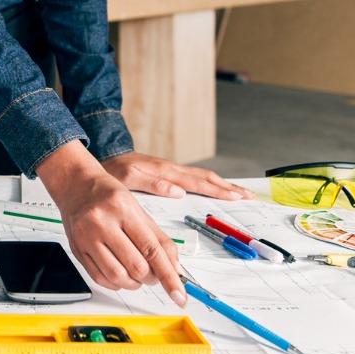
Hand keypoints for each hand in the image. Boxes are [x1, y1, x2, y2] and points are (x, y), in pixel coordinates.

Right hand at [35, 141, 185, 306]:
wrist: (75, 185)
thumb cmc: (108, 196)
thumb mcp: (139, 210)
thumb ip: (159, 239)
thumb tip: (175, 268)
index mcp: (123, 209)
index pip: (152, 250)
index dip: (169, 276)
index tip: (179, 295)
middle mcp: (102, 222)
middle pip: (136, 266)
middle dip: (151, 278)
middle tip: (154, 273)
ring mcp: (86, 237)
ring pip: (117, 276)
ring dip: (134, 283)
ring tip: (137, 274)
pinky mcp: (76, 249)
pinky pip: (100, 278)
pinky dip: (116, 283)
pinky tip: (121, 274)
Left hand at [100, 152, 254, 200]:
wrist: (106, 157)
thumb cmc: (114, 171)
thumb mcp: (129, 180)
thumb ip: (153, 185)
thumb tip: (179, 192)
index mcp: (166, 172)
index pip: (199, 183)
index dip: (219, 191)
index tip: (237, 197)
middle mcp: (172, 169)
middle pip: (207, 178)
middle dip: (228, 187)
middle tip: (248, 195)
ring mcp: (171, 169)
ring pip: (202, 176)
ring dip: (222, 184)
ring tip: (239, 192)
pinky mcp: (168, 171)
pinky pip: (194, 177)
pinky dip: (209, 182)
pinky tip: (214, 187)